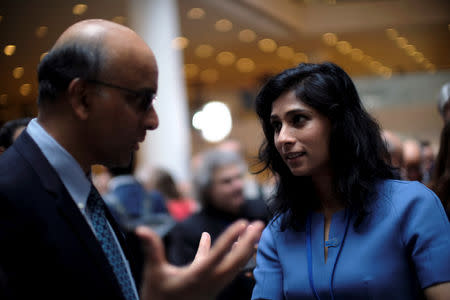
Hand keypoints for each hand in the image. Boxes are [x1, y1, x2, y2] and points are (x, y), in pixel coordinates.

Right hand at [135, 220, 263, 299]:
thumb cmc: (157, 297)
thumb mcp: (153, 272)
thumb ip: (152, 249)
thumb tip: (140, 229)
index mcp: (198, 276)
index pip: (219, 254)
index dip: (231, 237)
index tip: (243, 222)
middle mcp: (210, 281)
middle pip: (235, 260)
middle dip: (249, 241)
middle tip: (260, 223)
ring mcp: (213, 285)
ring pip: (235, 265)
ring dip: (245, 248)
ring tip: (255, 232)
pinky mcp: (210, 286)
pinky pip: (224, 268)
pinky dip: (225, 253)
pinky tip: (209, 237)